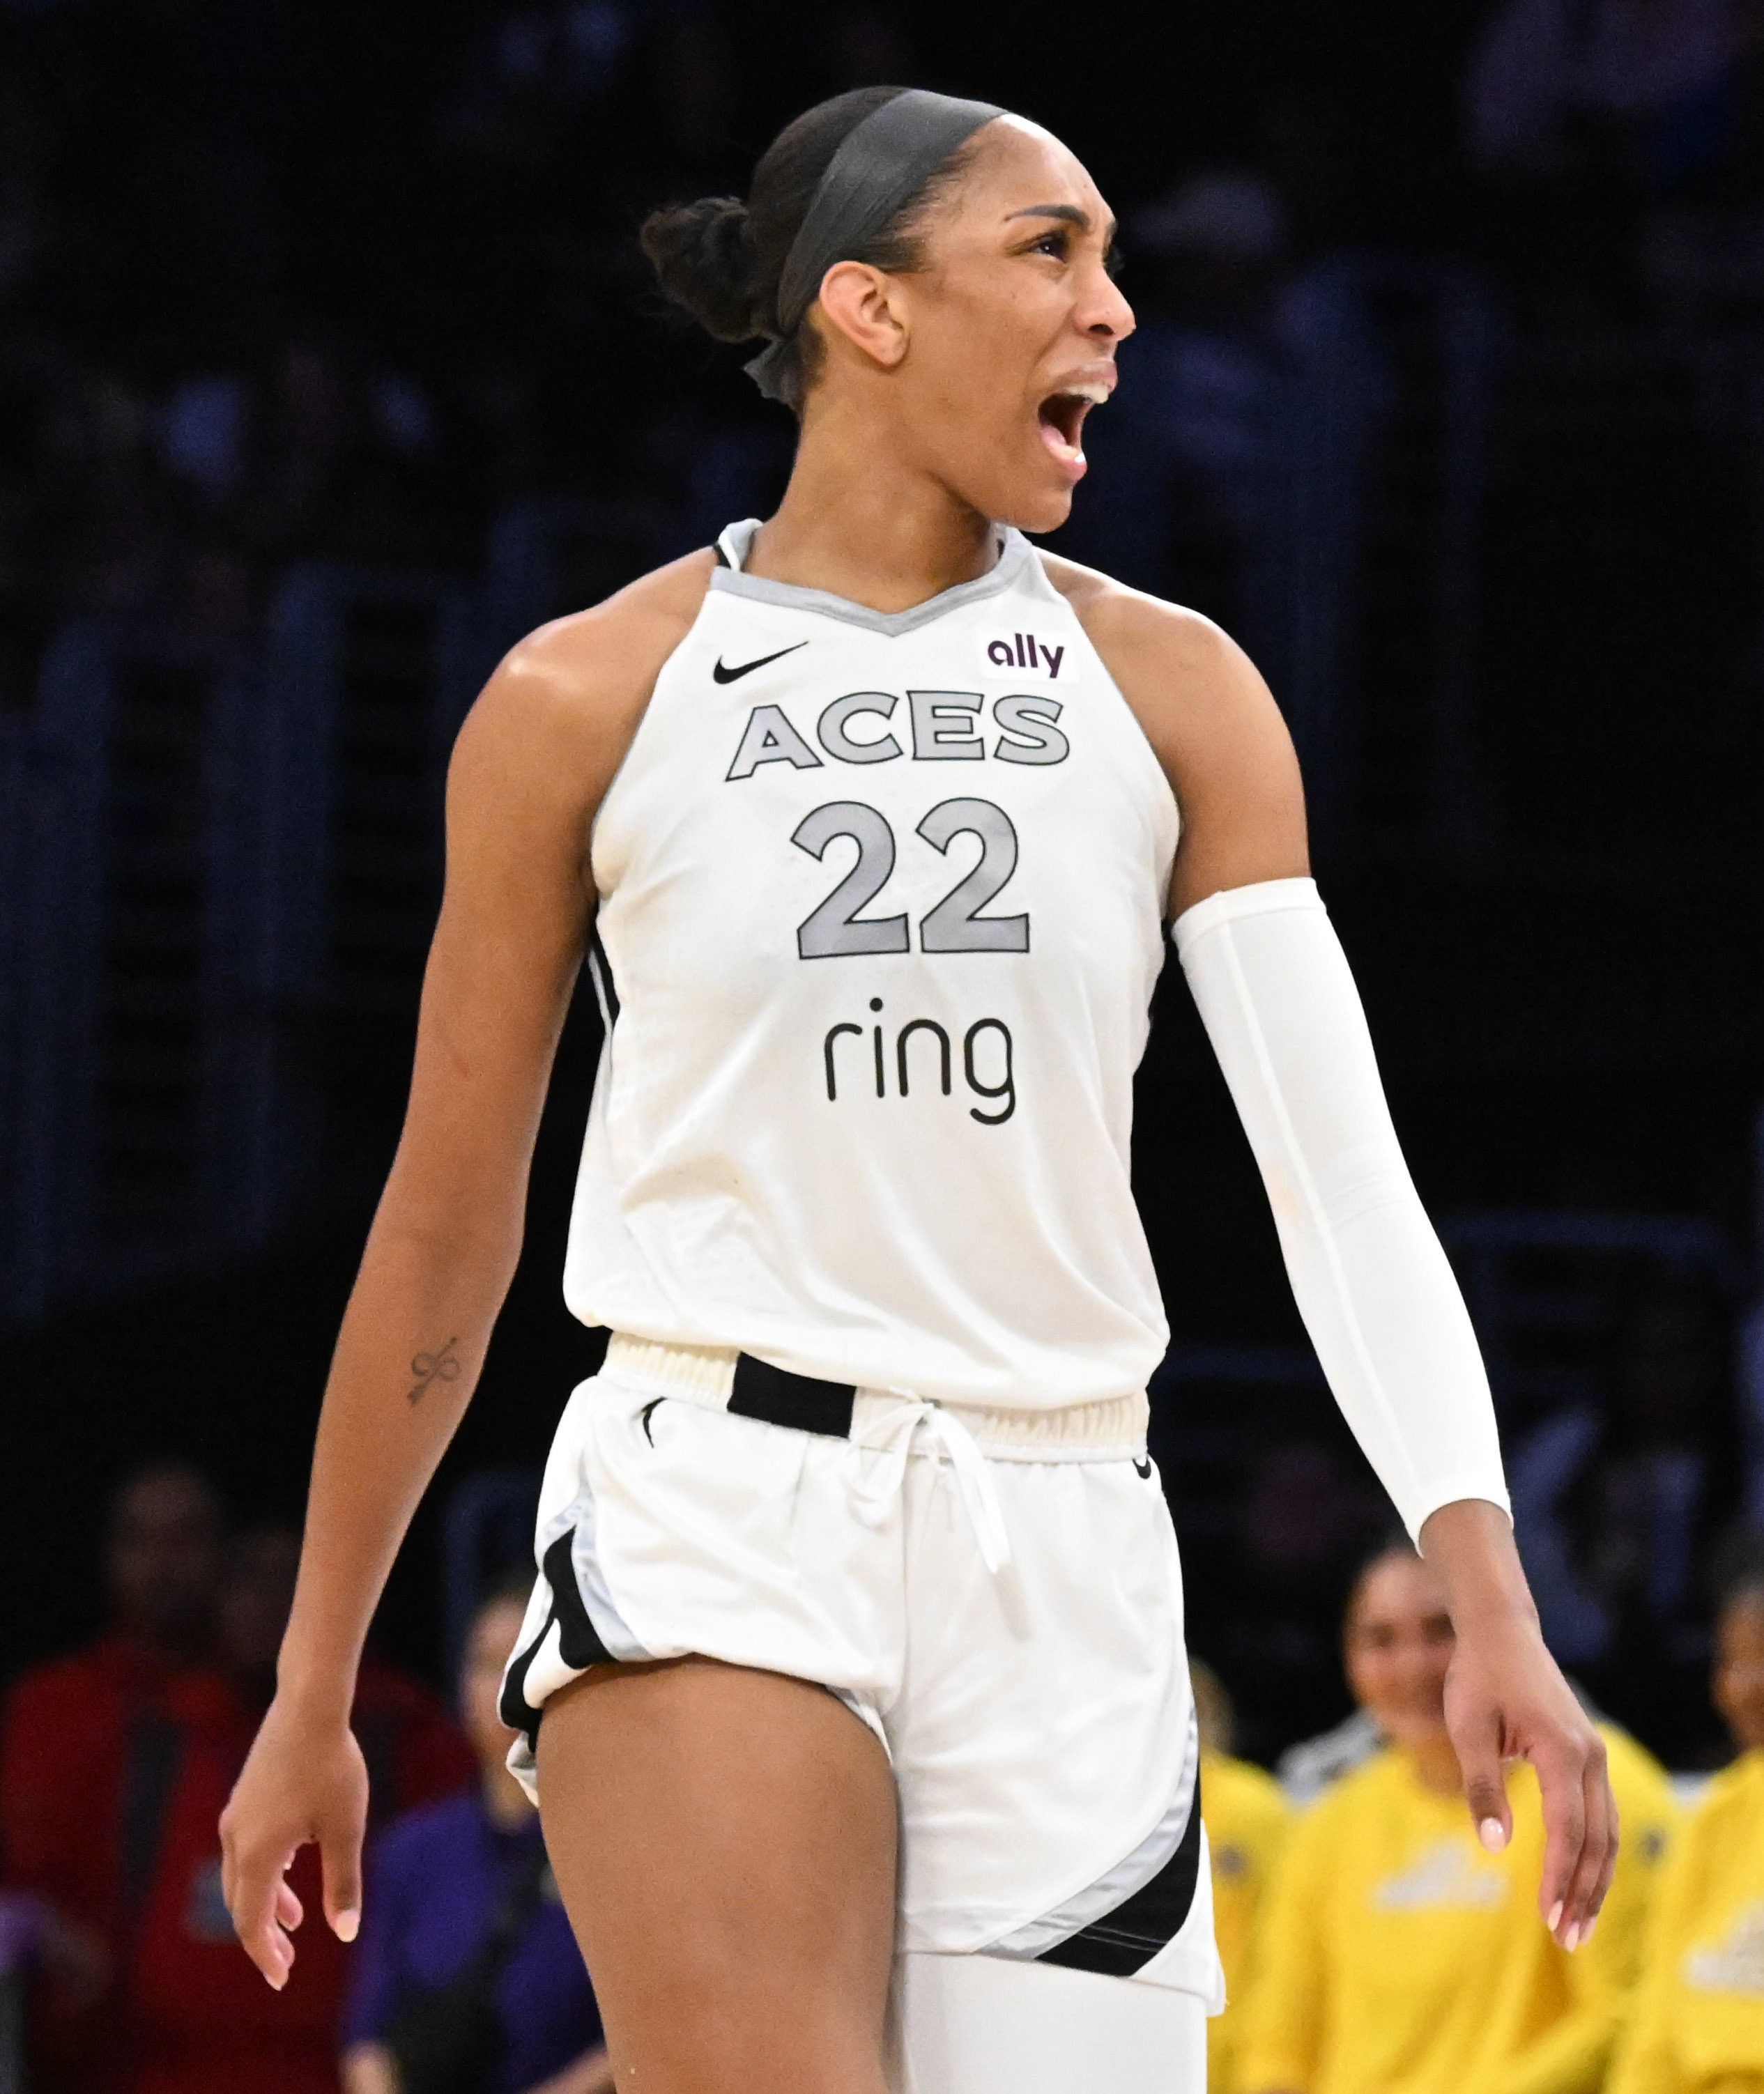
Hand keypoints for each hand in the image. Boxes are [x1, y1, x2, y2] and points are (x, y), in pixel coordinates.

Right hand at [219, 1694, 368, 1986]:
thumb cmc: (332, 1767)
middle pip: (241, 1905)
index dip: (265, 1956)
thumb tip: (345, 1933)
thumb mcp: (345, 1828)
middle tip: (287, 1962)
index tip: (282, 1980)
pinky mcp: (245, 1797)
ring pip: (243, 1876)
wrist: (309, 1706)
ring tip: (295, 1920)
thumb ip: (343, 1883)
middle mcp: (236, 1839)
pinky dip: (265, 1872)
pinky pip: (247, 1849)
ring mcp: (236, 1815)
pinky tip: (290, 1868)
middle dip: (263, 1937)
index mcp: (257, 1855)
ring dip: (266, 1903)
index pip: (252, 1924)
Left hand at [1423, 1501, 1615, 1951]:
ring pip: (1607, 1832)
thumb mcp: (1468, 1729)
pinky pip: (1600, 1816)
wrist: (1501, 1632)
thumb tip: (1495, 1846)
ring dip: (1594, 1880)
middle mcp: (1589, 1756)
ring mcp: (1594, 1756)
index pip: (1568, 1828)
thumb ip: (1482, 1787)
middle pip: (1597, 1839)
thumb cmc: (1478, 1677)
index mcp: (1561, 1749)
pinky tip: (1578, 1882)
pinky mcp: (1587, 1757)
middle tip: (1566, 1939)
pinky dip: (1593, 1853)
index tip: (1548, 1918)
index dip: (1559, 1876)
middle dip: (1583, 1892)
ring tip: (1577, 1926)